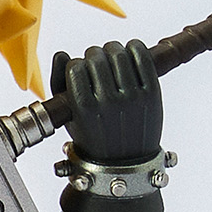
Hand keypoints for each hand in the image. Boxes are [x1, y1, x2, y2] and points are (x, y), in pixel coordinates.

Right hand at [49, 40, 162, 163]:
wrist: (125, 164)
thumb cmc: (93, 138)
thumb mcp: (69, 118)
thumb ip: (58, 84)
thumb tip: (62, 54)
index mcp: (84, 108)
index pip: (75, 66)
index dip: (76, 65)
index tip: (80, 72)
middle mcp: (108, 102)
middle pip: (96, 56)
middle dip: (93, 56)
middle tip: (97, 64)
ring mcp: (132, 98)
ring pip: (119, 52)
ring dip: (113, 50)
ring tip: (113, 58)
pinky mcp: (152, 94)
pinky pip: (142, 57)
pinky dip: (136, 47)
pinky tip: (131, 51)